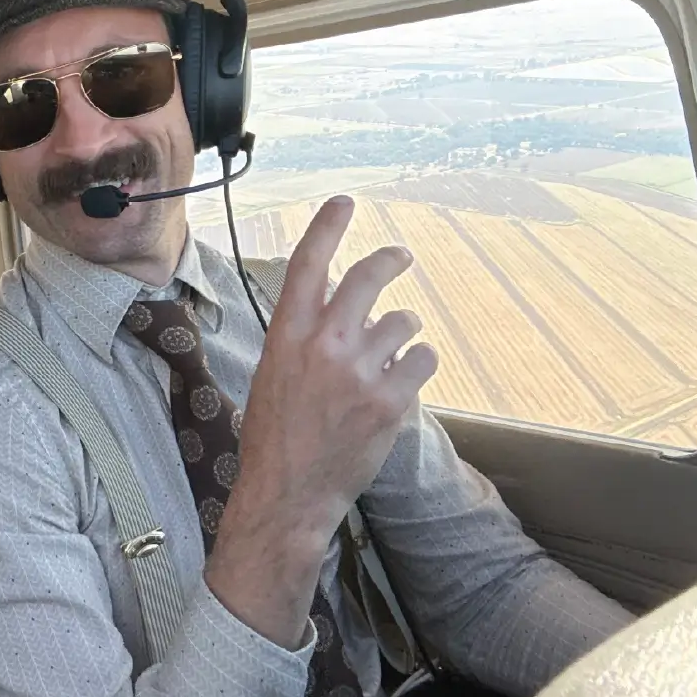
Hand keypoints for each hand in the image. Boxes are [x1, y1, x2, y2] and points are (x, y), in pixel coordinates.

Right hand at [205, 196, 436, 645]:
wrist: (288, 493)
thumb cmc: (274, 435)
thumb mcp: (274, 372)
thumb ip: (302, 331)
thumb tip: (329, 290)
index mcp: (286, 336)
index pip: (308, 265)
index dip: (327, 227)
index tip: (344, 202)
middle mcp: (323, 345)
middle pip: (367, 279)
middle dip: (389, 261)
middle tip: (399, 256)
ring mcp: (359, 373)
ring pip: (403, 324)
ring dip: (402, 334)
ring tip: (388, 358)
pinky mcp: (390, 402)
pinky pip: (421, 361)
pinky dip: (415, 369)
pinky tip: (399, 386)